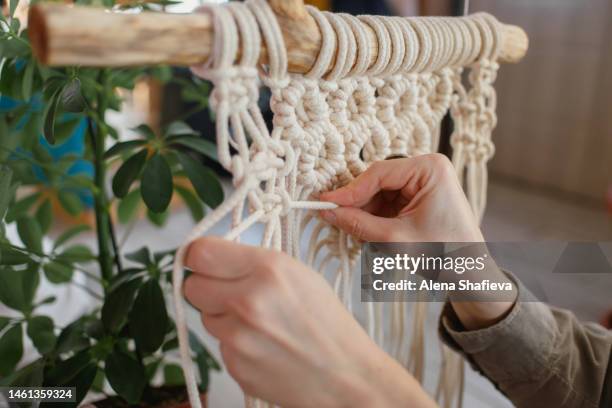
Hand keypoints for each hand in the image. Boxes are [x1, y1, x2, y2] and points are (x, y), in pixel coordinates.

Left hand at [184, 237, 435, 407]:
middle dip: (207, 286)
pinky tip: (263, 345)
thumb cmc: (327, 322)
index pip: (200, 252)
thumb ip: (253, 262)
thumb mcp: (298, 274)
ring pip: (204, 316)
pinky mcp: (234, 366)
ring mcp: (237, 338)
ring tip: (259, 323)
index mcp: (267, 269)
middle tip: (230, 292)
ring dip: (223, 316)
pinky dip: (235, 343)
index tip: (205, 261)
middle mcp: (247, 301)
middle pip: (191, 286)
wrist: (346, 375)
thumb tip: (212, 259)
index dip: (199, 256)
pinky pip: (219, 345)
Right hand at [319, 154, 482, 242]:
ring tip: (356, 232)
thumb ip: (358, 224)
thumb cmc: (444, 254)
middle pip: (378, 181)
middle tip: (334, 218)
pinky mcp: (419, 196)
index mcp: (430, 168)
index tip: (326, 203)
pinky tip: (369, 231)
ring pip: (380, 193)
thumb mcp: (395, 239)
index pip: (379, 173)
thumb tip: (327, 211)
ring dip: (366, 212)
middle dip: (358, 203)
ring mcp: (423, 182)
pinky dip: (376, 217)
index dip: (350, 191)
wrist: (470, 275)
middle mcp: (427, 168)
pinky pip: (388, 201)